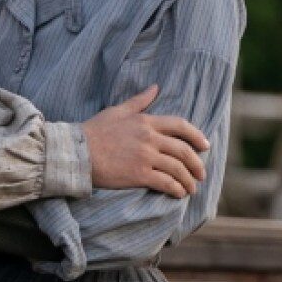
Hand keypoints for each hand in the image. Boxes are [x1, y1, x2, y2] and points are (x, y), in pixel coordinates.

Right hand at [82, 85, 209, 198]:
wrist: (76, 152)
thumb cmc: (93, 131)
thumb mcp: (117, 111)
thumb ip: (139, 101)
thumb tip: (155, 87)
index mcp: (146, 121)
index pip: (180, 126)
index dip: (197, 136)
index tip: (205, 146)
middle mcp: (149, 138)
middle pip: (184, 151)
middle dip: (197, 164)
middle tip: (201, 174)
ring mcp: (145, 157)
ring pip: (178, 169)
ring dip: (188, 180)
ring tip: (191, 188)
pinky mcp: (139, 175)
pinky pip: (166, 183)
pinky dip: (176, 189)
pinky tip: (178, 194)